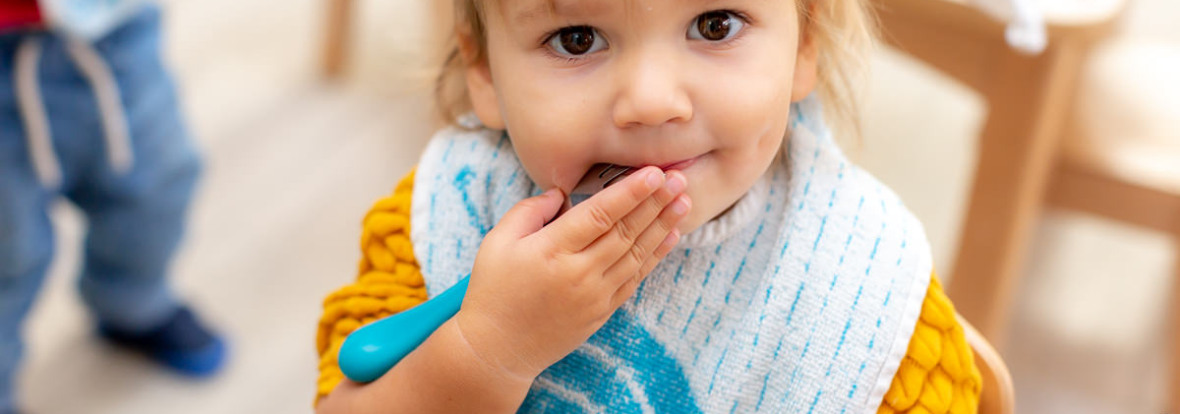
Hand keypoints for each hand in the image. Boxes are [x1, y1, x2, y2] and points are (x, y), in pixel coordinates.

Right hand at [455, 167, 689, 380]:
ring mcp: (594, 295)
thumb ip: (528, 211)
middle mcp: (578, 272)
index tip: (654, 172)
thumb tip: (560, 194)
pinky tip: (670, 236)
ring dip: (662, 226)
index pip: (599, 215)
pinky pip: (635, 279)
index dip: (630, 192)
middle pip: (625, 231)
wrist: (497, 349)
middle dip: (655, 202)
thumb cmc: (493, 290)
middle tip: (679, 177)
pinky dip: (655, 256)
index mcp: (551, 250)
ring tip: (684, 201)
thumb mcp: (496, 242)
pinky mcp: (602, 312)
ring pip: (636, 254)